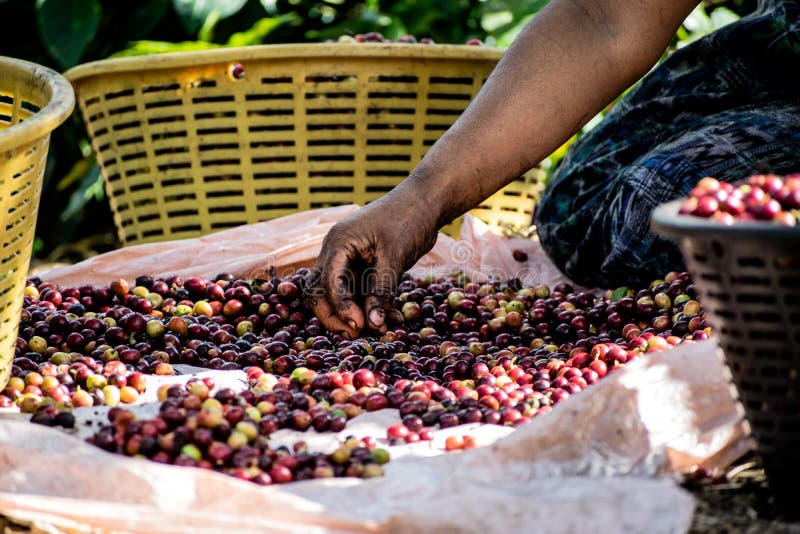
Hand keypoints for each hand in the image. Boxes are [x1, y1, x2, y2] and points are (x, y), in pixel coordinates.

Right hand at [305, 194, 438, 337]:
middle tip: (357, 334)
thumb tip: (372, 324)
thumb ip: (382, 290)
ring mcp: (349, 258)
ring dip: (357, 313)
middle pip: (320, 291)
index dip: (340, 307)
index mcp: (338, 243)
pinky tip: (391, 317)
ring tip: (381, 328)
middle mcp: (337, 251)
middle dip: (335, 315)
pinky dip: (372, 305)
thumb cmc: (409, 220)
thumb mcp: (395, 257)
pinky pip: (361, 291)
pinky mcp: (364, 265)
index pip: (326, 282)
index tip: (359, 326)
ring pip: (341, 294)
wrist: (427, 201)